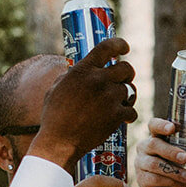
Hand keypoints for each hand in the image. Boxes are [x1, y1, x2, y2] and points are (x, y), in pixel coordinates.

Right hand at [30, 37, 136, 169]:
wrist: (59, 142)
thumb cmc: (54, 116)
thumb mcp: (56, 88)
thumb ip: (72, 75)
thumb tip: (80, 69)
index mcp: (83, 70)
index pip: (107, 47)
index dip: (119, 44)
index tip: (125, 48)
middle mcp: (98, 80)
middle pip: (127, 68)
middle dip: (126, 74)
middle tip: (122, 82)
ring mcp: (109, 97)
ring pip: (130, 90)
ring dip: (126, 97)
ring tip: (118, 103)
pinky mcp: (116, 115)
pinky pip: (131, 111)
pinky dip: (128, 116)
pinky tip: (122, 118)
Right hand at [135, 116, 185, 186]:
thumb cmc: (182, 168)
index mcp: (157, 136)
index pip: (154, 125)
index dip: (161, 125)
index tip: (173, 128)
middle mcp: (146, 147)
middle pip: (153, 144)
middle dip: (170, 151)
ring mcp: (141, 163)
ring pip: (154, 164)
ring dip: (173, 170)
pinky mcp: (143, 179)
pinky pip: (154, 178)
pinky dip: (170, 181)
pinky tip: (181, 183)